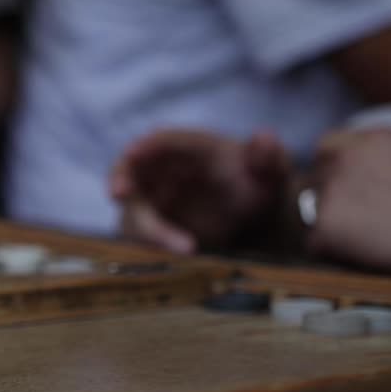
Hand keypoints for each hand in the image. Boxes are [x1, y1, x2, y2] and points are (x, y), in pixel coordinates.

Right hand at [111, 130, 290, 253]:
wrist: (257, 222)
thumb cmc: (260, 187)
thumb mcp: (272, 171)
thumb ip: (269, 157)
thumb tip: (264, 137)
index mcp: (189, 148)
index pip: (162, 140)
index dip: (146, 145)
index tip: (134, 151)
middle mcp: (163, 170)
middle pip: (129, 169)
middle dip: (120, 178)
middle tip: (118, 192)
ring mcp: (153, 199)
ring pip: (132, 208)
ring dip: (147, 225)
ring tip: (187, 247)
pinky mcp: (151, 226)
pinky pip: (141, 235)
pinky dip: (155, 244)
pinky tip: (187, 253)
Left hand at [307, 129, 390, 275]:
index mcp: (371, 139)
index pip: (327, 148)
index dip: (334, 171)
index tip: (350, 191)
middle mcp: (342, 159)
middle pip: (313, 180)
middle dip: (327, 200)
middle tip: (357, 224)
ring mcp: (330, 192)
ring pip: (309, 212)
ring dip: (329, 227)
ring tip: (366, 242)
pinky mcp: (324, 227)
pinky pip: (315, 244)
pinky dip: (333, 254)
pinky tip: (363, 258)